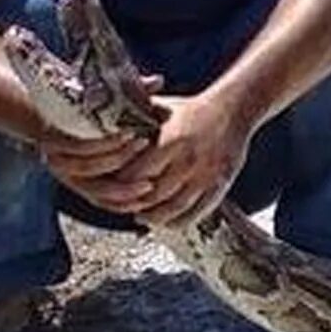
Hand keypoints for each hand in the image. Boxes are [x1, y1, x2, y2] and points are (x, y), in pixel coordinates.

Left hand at [45, 87, 250, 225]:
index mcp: (171, 140)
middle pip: (152, 196)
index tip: (112, 187)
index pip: (134, 174)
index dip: (119, 185)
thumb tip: (96, 124)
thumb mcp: (158, 109)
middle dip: (135, 205)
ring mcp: (206, 174)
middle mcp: (189, 160)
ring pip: (174, 208)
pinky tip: (168, 222)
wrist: (234, 108)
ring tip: (144, 217)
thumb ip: (130, 121)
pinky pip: (197, 212)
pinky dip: (180, 222)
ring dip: (155, 218)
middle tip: (125, 208)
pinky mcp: (221, 183)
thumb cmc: (190, 109)